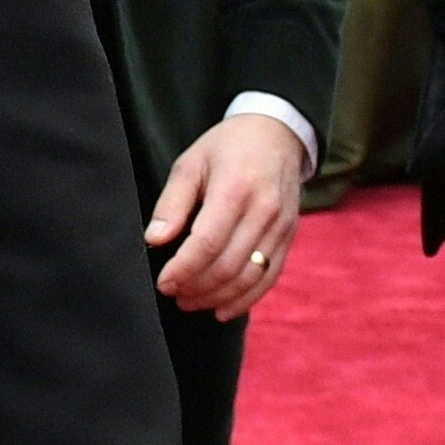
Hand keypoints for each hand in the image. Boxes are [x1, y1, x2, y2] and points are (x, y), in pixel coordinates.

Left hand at [146, 111, 305, 319]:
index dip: (183, 269)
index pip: (208, 243)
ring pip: (250, 277)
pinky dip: (246, 299)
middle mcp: (264, 212)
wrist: (277, 134)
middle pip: (229, 265)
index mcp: (235, 190)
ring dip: (218, 297)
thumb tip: (154, 241)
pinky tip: (223, 310)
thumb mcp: (190, 164)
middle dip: (197, 287)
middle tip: (172, 294)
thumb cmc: (227, 147)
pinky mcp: (289, 237)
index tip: (163, 283)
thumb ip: (172, 204)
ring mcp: (281, 227)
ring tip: (190, 302)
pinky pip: (269, 276)